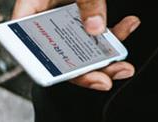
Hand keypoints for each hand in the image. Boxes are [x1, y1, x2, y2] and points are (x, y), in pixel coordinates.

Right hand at [11, 0, 139, 90]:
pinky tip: (129, 25)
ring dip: (104, 55)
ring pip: (80, 45)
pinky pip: (96, 29)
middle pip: (58, 52)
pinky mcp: (82, 12)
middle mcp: (44, 14)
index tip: (63, 75)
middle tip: (106, 78)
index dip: (43, 64)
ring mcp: (63, 14)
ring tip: (124, 63)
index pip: (28, 43)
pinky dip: (114, 32)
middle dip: (84, 69)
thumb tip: (96, 30)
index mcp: (30, 5)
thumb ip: (87, 0)